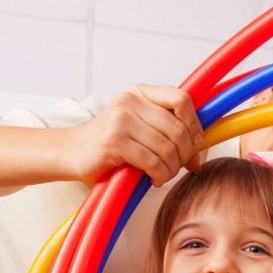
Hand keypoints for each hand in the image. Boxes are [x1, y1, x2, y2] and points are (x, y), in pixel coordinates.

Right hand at [63, 84, 203, 186]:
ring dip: (171, 169)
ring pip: (167, 148)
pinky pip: (152, 162)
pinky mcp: (115, 141)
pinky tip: (154, 179)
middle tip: (179, 166)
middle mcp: (132, 101)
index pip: (182, 98)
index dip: (195, 123)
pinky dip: (160, 175)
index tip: (196, 143)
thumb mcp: (142, 130)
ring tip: (164, 175)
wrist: (73, 152)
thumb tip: (199, 157)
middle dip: (185, 154)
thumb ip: (169, 135)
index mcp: (142, 93)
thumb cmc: (112, 143)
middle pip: (179, 128)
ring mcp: (122, 119)